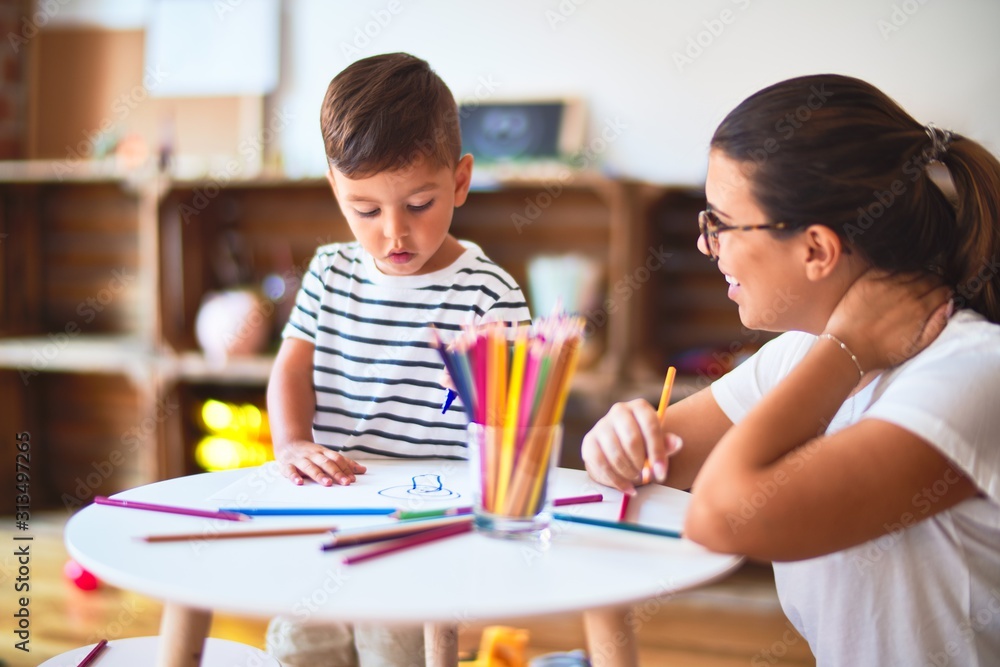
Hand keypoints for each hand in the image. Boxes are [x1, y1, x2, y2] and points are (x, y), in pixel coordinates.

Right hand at [273, 439, 366, 485]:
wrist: (289, 443)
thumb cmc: (311, 453)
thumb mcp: (328, 455)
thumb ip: (344, 463)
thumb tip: (363, 470)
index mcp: (323, 452)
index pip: (336, 459)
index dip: (345, 468)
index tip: (352, 478)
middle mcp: (313, 455)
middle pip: (326, 463)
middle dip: (336, 473)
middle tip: (345, 482)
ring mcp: (300, 460)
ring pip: (310, 466)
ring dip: (319, 475)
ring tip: (328, 483)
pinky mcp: (287, 465)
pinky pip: (290, 470)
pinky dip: (294, 476)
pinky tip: (299, 482)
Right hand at [581, 399, 682, 493]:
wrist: (619, 448)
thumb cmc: (643, 444)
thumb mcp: (657, 443)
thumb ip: (667, 444)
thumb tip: (677, 443)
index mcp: (639, 408)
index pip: (650, 426)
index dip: (657, 452)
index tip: (662, 472)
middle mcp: (619, 411)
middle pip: (631, 439)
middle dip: (641, 463)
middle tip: (646, 475)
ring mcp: (602, 425)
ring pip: (616, 453)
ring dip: (629, 472)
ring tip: (636, 478)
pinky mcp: (589, 442)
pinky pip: (601, 464)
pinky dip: (616, 480)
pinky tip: (626, 486)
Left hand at [824, 269, 951, 371]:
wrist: (847, 348)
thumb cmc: (881, 352)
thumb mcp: (916, 347)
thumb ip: (937, 325)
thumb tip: (949, 305)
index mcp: (920, 309)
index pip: (943, 290)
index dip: (945, 292)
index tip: (942, 295)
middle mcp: (906, 293)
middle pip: (930, 278)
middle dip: (935, 282)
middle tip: (931, 288)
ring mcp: (886, 284)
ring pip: (912, 271)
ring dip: (918, 275)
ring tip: (914, 284)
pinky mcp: (868, 280)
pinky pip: (890, 267)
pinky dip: (898, 270)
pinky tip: (896, 279)